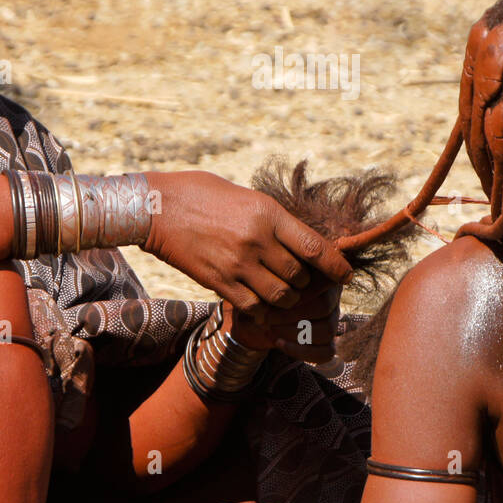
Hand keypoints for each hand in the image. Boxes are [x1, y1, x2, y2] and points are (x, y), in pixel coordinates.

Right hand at [141, 171, 351, 320]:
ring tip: (281, 291)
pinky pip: (254, 306)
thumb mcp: (247, 197)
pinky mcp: (219, 282)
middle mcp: (257, 240)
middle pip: (300, 276)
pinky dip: (262, 308)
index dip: (336, 266)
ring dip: (286, 298)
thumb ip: (273, 220)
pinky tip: (259, 301)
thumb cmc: (202, 194)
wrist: (157, 207)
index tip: (346, 274)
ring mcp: (237, 264)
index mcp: (268, 214)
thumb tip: (301, 239)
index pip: (315, 247)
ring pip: (281, 296)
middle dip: (305, 282)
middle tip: (301, 280)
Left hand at [229, 274, 342, 363]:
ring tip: (270, 329)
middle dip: (290, 315)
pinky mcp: (327, 341)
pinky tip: (278, 343)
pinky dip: (301, 351)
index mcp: (320, 274)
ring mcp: (331, 319)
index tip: (273, 298)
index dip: (298, 292)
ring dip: (293, 333)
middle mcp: (331, 295)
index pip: (321, 281)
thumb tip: (279, 293)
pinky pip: (326, 352)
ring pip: (327, 330)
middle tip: (265, 317)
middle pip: (324, 306)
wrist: (255, 312)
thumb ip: (274, 279)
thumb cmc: (261, 290)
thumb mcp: (265, 279)